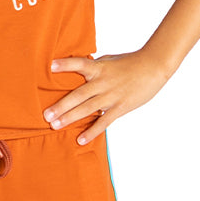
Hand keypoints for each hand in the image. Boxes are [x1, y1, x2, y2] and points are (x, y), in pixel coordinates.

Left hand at [44, 50, 169, 143]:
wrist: (154, 67)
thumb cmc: (129, 63)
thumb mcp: (108, 61)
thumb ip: (94, 68)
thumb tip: (78, 73)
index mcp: (98, 68)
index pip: (79, 64)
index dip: (65, 64)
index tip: (50, 66)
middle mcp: (102, 82)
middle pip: (78, 95)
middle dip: (61, 106)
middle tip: (45, 116)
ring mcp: (111, 96)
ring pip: (87, 109)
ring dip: (70, 118)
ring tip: (54, 126)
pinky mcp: (120, 107)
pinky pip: (104, 122)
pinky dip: (91, 131)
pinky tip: (80, 139)